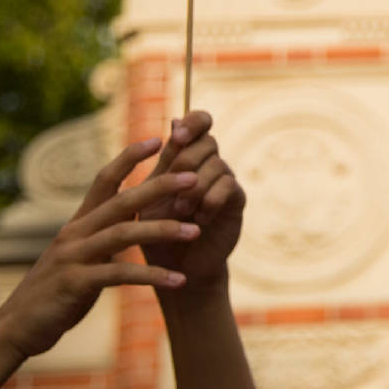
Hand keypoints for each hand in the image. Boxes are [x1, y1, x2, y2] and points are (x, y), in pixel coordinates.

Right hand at [0, 137, 198, 368]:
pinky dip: (152, 276)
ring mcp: (73, 257)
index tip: (158, 138)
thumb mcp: (80, 258)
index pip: (104, 179)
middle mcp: (74, 234)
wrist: (17, 328)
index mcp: (78, 224)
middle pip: (121, 201)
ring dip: (164, 230)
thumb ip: (103, 238)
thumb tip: (132, 220)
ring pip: (124, 234)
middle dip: (159, 186)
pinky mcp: (76, 284)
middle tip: (195, 177)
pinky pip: (120, 275)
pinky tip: (179, 280)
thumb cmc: (54, 293)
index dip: (129, 157)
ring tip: (198, 231)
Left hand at [140, 110, 244, 293]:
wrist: (175, 267)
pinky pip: (228, 187)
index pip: (200, 122)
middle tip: (169, 183)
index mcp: (186, 156)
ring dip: (194, 187)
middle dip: (187, 159)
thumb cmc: (156, 230)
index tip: (178, 136)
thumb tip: (174, 120)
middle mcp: (209, 165)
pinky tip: (199, 219)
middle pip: (208, 141)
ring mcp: (225, 183)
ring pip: (218, 164)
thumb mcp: (152, 192)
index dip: (194, 122)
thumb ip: (164, 161)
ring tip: (180, 211)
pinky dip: (210, 201)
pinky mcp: (236, 202)